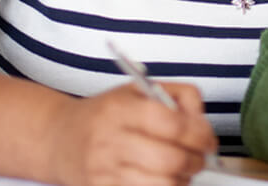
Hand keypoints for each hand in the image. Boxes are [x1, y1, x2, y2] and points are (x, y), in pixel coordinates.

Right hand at [46, 82, 217, 185]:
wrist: (59, 139)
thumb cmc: (106, 114)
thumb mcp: (140, 90)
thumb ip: (180, 96)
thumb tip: (202, 120)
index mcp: (121, 110)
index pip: (171, 124)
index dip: (199, 134)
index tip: (208, 138)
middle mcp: (110, 141)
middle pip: (169, 160)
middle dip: (196, 161)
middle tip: (202, 157)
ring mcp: (104, 172)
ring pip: (161, 185)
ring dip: (183, 180)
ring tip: (184, 169)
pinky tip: (164, 179)